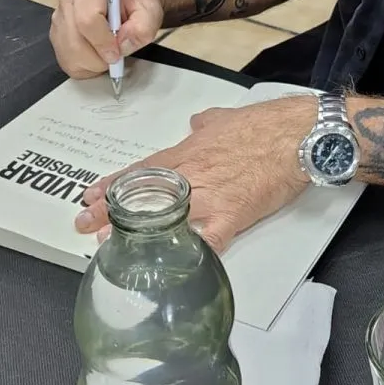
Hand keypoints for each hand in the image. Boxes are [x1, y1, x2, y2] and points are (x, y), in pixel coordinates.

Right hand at [50, 0, 164, 78]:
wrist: (130, 3)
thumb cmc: (136, 4)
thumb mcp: (150, 12)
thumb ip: (142, 28)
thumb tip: (123, 44)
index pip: (87, 20)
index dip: (104, 42)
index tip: (118, 52)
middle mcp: (68, 1)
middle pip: (75, 42)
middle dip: (99, 57)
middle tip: (117, 55)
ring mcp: (59, 20)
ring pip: (69, 55)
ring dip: (93, 63)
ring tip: (108, 52)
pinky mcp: (57, 37)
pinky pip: (67, 63)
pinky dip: (85, 67)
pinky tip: (98, 55)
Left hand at [74, 98, 314, 252]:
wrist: (298, 134)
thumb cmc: (267, 123)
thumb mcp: (227, 117)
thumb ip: (207, 124)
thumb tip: (198, 125)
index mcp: (189, 151)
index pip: (142, 170)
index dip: (114, 184)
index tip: (91, 196)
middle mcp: (193, 174)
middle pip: (143, 197)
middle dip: (111, 211)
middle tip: (84, 225)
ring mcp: (211, 196)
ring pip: (163, 219)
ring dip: (136, 235)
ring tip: (110, 246)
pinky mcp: (234, 214)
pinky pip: (208, 240)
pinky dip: (191, 253)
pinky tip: (172, 267)